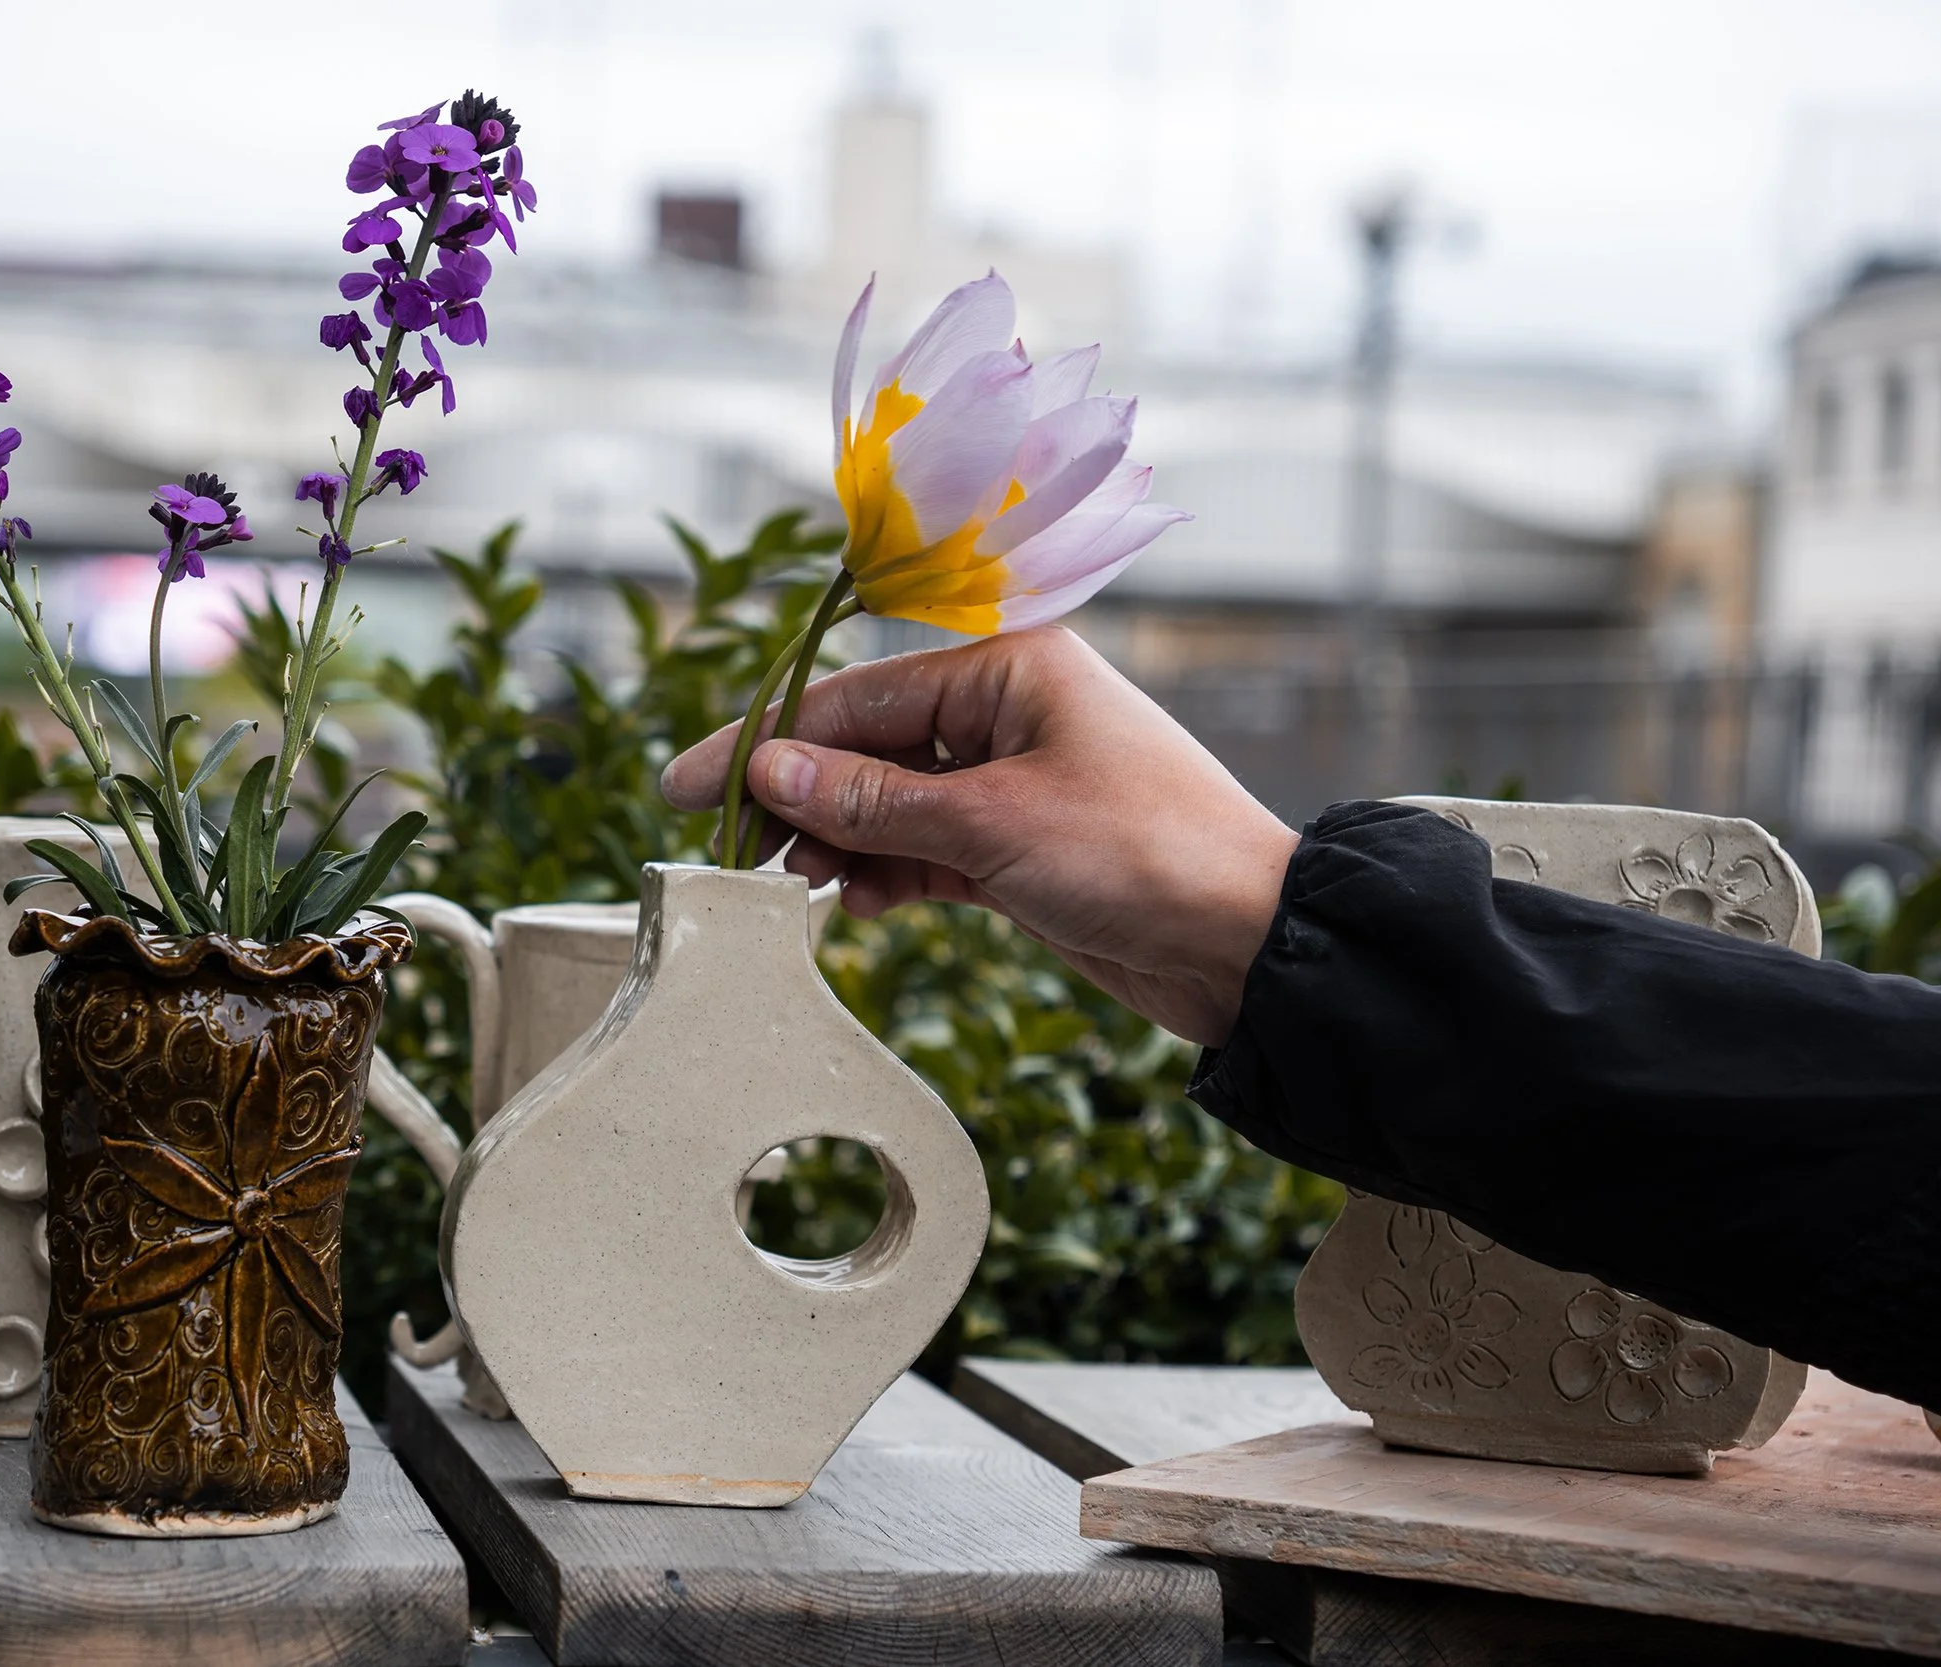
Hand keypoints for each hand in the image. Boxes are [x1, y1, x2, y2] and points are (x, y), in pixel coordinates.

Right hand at [661, 628, 1298, 1043]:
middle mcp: (1007, 714)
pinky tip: (853, 904)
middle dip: (800, 800)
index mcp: (1007, 669)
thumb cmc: (1142, 854)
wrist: (1250, 944)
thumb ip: (872, 801)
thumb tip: (768, 769)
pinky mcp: (1021, 850)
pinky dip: (886, 877)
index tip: (689, 788)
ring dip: (839, 845)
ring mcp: (1013, 783)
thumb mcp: (992, 824)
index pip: (855, 699)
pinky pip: (926, 852)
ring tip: (791, 888)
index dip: (766, 742)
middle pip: (866, 748)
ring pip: (890, 805)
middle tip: (732, 856)